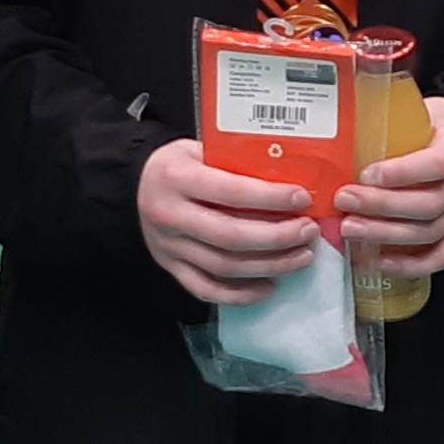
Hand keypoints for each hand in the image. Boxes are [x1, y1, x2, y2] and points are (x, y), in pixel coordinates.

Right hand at [137, 140, 320, 306]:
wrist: (135, 185)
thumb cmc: (180, 164)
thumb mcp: (200, 149)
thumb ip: (236, 162)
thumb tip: (293, 176)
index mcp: (177, 178)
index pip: (230, 192)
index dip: (270, 198)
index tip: (302, 199)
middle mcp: (170, 215)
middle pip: (230, 236)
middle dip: (277, 237)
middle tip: (308, 232)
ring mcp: (168, 247)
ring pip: (224, 266)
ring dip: (269, 266)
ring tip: (302, 257)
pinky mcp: (170, 268)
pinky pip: (207, 290)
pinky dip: (241, 295)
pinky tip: (270, 288)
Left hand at [335, 96, 443, 279]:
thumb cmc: (435, 127)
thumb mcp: (421, 112)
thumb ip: (392, 121)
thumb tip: (343, 119)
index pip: (438, 163)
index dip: (402, 172)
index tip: (367, 174)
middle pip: (429, 204)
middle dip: (382, 206)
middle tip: (346, 201)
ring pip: (429, 232)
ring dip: (386, 235)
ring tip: (351, 228)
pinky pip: (438, 256)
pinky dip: (407, 265)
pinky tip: (378, 261)